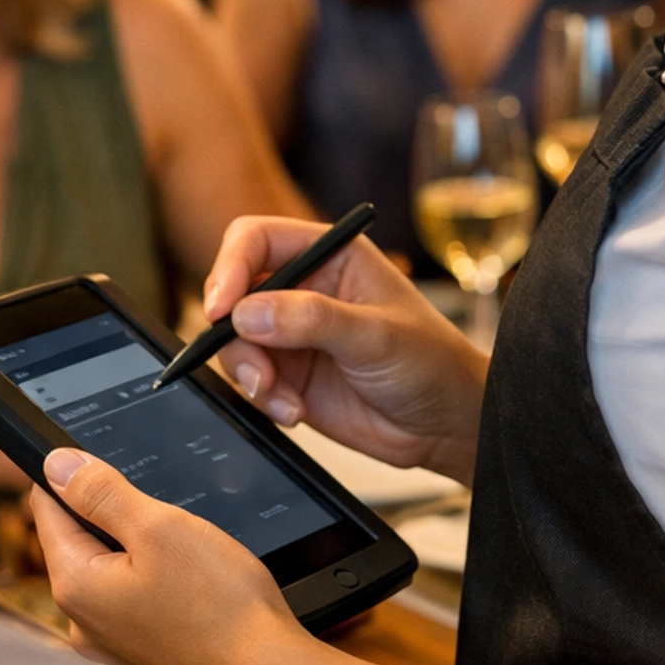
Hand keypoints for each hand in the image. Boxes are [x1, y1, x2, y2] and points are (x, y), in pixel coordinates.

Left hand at [32, 446, 300, 664]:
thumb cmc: (220, 605)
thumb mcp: (159, 527)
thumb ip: (100, 493)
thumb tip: (56, 463)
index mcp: (75, 586)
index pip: (47, 508)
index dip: (72, 474)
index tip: (106, 462)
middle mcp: (82, 622)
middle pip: (78, 539)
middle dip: (112, 513)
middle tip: (162, 509)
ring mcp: (112, 644)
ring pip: (110, 569)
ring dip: (138, 548)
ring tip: (185, 548)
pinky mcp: (141, 655)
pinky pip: (133, 599)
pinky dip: (155, 580)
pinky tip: (191, 582)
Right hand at [203, 215, 487, 483]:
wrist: (444, 425)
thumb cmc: (430, 363)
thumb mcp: (377, 335)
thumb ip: (313, 320)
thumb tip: (247, 313)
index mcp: (330, 255)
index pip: (256, 239)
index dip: (229, 267)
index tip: (220, 308)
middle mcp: (303, 288)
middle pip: (234, 291)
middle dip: (233, 333)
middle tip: (256, 371)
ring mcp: (291, 333)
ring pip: (234, 340)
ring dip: (249, 372)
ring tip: (282, 399)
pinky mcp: (287, 375)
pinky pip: (249, 379)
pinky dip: (262, 398)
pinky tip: (294, 411)